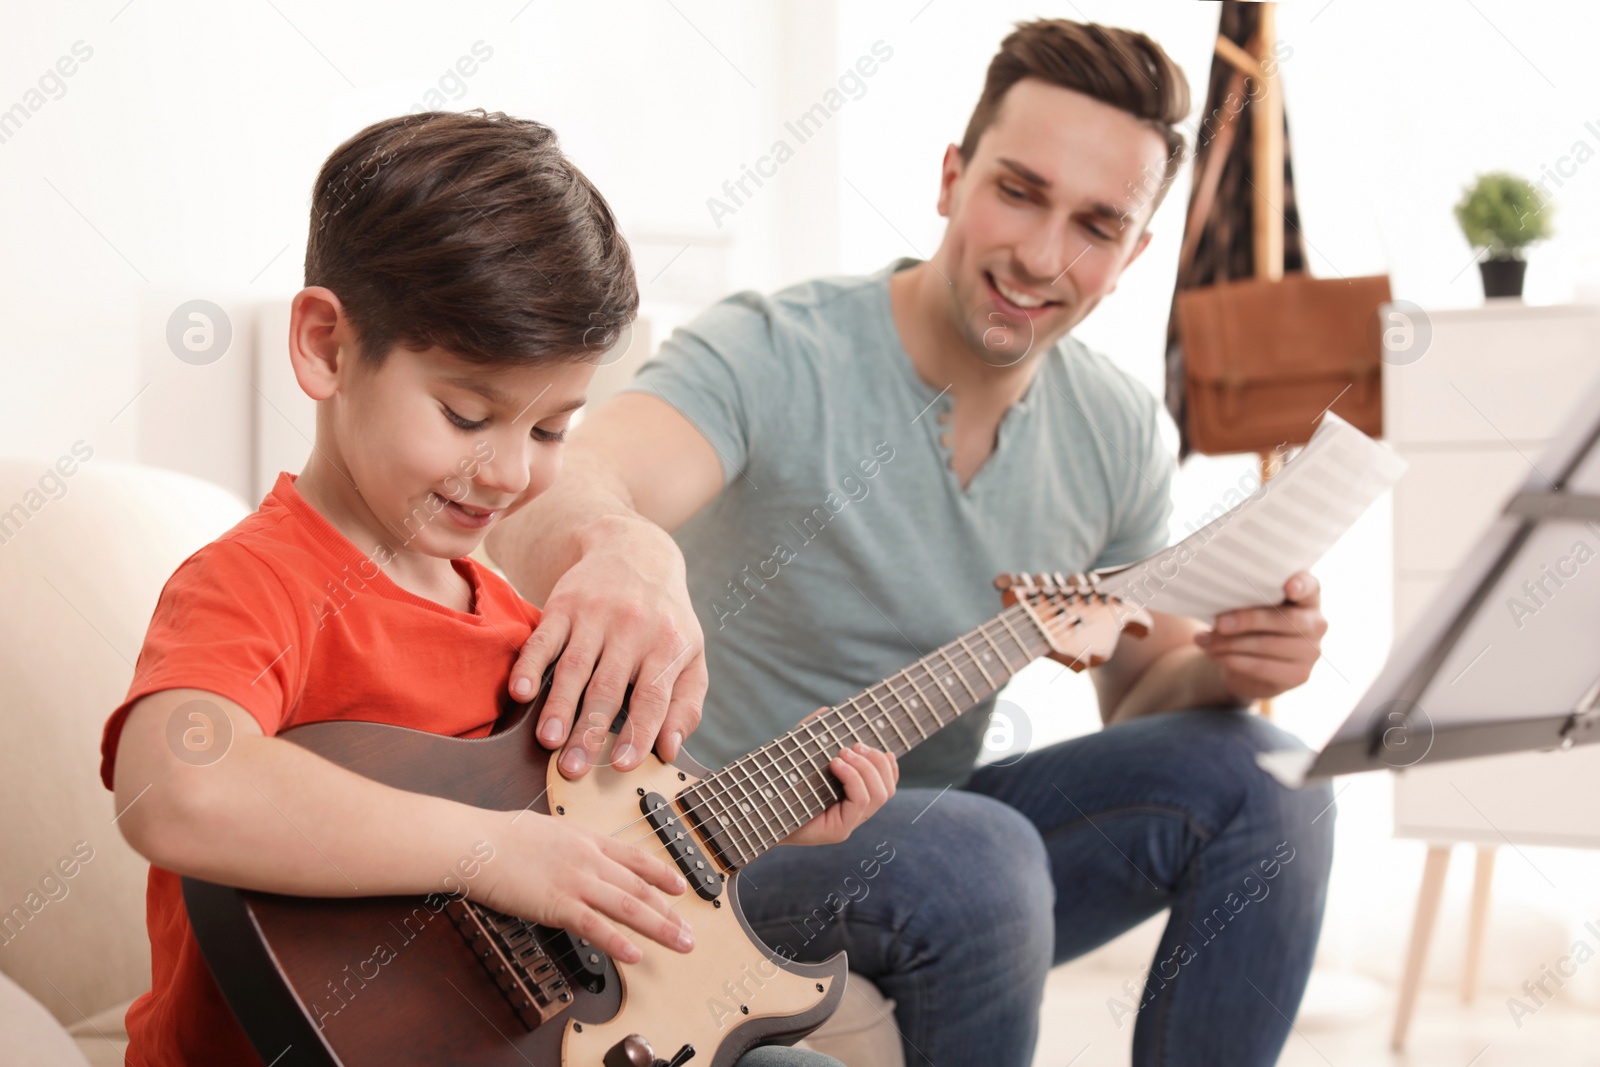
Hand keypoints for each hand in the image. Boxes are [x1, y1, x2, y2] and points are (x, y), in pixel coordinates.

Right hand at [478, 810, 692, 965]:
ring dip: (659, 927)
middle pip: (639, 887)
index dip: (662, 873)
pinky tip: (635, 954)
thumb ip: (569, 842)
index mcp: (587, 839)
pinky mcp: (557, 904)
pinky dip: (618, 941)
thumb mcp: (548, 828)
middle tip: (689, 929)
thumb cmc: (502, 836)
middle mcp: (589, 860)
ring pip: (628, 906)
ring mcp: (576, 882)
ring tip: (681, 942)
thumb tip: (575, 850)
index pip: (634, 857)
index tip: (681, 887)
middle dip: (669, 910)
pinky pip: (595, 926)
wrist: (477, 843)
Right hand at [508, 516, 707, 779]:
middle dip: (590, 731)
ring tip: (548, 741)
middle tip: (574, 769)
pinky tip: (521, 692)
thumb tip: (670, 750)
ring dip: (558, 706)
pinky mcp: (564, 605)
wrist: (635, 551)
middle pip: (608, 688)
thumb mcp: (691, 654)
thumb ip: (686, 703)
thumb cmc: (666, 619)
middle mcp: (633, 630)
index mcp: (668, 646)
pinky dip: (530, 665)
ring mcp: (596, 616)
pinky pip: (545, 638)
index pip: (653, 697)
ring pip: (575, 667)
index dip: (639, 732)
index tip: (624, 766)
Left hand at [783, 709, 898, 846]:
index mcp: (850, 800)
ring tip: (842, 753)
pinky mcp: (838, 831)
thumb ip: (812, 735)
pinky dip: (853, 778)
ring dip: (865, 768)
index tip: (877, 747)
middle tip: (854, 746)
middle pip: (887, 790)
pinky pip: (860, 801)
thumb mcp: (799, 755)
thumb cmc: (776, 784)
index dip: (888, 766)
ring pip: (878, 795)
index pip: (885, 786)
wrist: (754, 812)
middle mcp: (853, 815)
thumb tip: (826, 711)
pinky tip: (835, 764)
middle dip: (876, 762)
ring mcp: (847, 825)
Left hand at [1194, 571, 1327, 700]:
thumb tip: (1220, 608)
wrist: (1250, 665)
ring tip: (1204, 640)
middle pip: (1285, 619)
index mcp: (1307, 597)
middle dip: (1248, 620)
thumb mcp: (1248, 606)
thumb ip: (1244, 599)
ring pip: (1269, 645)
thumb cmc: (1249, 624)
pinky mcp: (1299, 675)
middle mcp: (1316, 623)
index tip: (1288, 587)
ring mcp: (1312, 651)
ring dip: (1231, 643)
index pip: (1310, 586)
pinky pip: (1263, 667)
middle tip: (1219, 622)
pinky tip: (1215, 655)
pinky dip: (1234, 660)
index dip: (1301, 585)